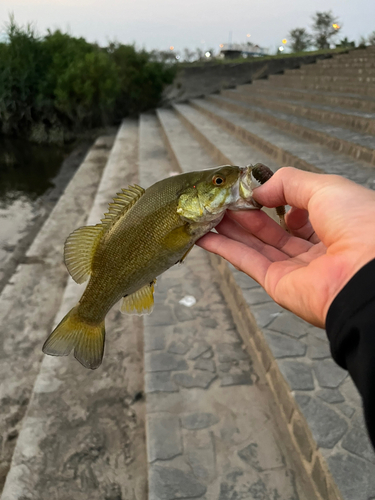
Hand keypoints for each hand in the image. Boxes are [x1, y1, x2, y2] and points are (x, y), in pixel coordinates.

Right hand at [197, 167, 374, 327]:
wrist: (368, 274)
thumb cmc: (361, 226)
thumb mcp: (326, 187)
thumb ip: (288, 183)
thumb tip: (258, 191)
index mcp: (333, 225)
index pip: (295, 211)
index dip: (271, 198)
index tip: (248, 188)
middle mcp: (314, 249)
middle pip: (270, 229)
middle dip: (244, 213)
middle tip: (220, 199)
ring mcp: (295, 269)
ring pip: (255, 244)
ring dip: (230, 228)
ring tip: (208, 212)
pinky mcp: (278, 285)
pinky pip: (247, 262)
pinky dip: (224, 248)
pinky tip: (206, 236)